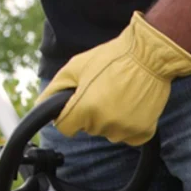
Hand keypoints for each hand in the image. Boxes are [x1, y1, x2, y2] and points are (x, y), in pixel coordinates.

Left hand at [38, 11, 190, 145]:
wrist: (151, 54)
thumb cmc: (112, 58)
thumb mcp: (76, 67)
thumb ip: (54, 89)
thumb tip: (40, 105)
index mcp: (83, 109)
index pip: (65, 128)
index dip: (68, 115)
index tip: (78, 104)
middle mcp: (102, 123)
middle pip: (87, 129)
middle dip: (90, 113)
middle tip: (104, 91)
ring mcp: (123, 129)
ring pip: (107, 133)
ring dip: (110, 119)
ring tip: (120, 95)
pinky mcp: (142, 131)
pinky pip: (128, 137)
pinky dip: (129, 125)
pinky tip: (132, 106)